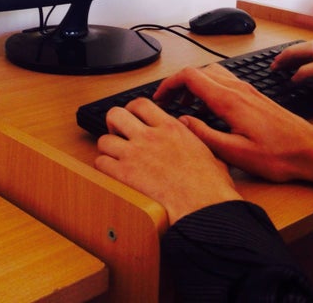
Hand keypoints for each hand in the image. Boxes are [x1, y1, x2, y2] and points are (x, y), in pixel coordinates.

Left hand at [95, 98, 241, 224]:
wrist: (203, 208)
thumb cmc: (211, 185)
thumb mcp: (208, 149)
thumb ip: (193, 134)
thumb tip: (188, 126)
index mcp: (170, 128)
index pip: (140, 103)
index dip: (132, 109)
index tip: (133, 118)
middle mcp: (149, 136)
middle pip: (116, 114)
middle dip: (114, 123)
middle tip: (119, 133)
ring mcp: (135, 154)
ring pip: (104, 139)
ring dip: (108, 147)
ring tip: (115, 155)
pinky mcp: (125, 175)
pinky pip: (101, 162)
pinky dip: (104, 166)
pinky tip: (112, 172)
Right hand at [154, 65, 312, 182]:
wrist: (311, 151)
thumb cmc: (278, 155)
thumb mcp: (235, 153)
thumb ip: (204, 135)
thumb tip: (181, 121)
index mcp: (229, 100)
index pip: (189, 77)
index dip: (169, 84)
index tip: (158, 98)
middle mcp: (237, 89)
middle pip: (198, 72)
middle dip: (178, 84)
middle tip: (168, 104)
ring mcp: (247, 89)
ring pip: (211, 74)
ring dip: (193, 85)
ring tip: (185, 106)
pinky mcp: (254, 95)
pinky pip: (224, 81)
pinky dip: (208, 89)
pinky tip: (209, 109)